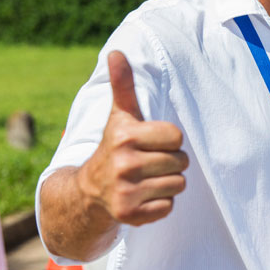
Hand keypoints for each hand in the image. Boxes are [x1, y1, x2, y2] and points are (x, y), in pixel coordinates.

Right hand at [77, 50, 188, 226]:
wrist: (89, 191)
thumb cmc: (115, 146)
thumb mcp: (120, 116)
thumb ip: (123, 85)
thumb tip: (117, 53)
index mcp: (125, 137)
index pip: (177, 138)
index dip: (169, 140)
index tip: (151, 142)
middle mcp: (123, 165)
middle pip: (181, 162)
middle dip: (170, 161)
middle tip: (149, 162)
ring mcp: (125, 193)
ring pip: (178, 185)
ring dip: (168, 182)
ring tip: (147, 178)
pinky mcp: (130, 216)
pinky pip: (169, 207)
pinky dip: (161, 203)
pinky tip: (144, 196)